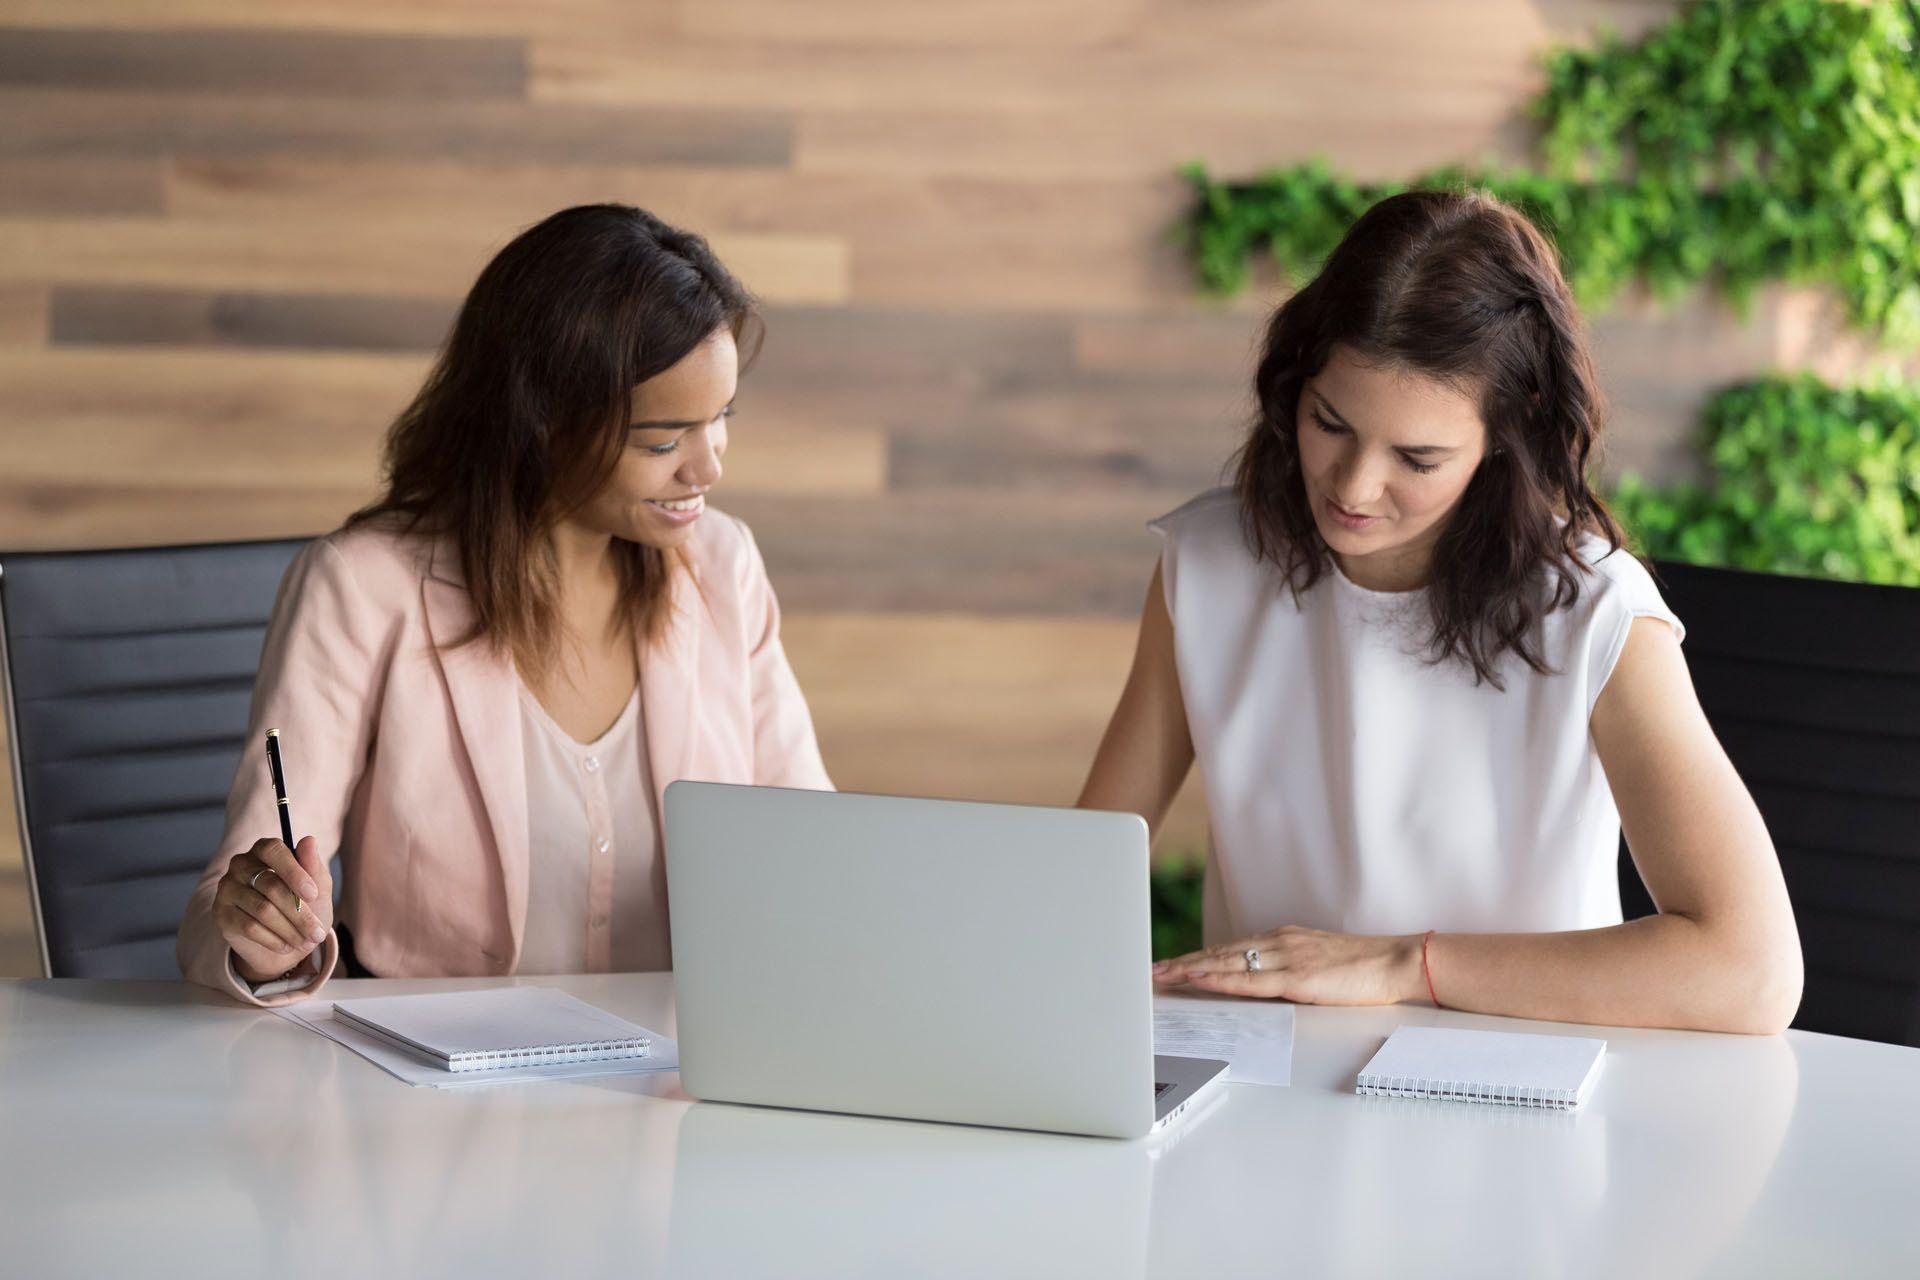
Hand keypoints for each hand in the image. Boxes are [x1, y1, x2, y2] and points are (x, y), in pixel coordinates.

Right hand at [214, 836, 333, 983]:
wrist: (286, 940)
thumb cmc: (303, 906)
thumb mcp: (317, 887)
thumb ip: (313, 866)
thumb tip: (308, 840)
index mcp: (264, 850)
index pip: (274, 851)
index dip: (294, 872)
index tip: (314, 894)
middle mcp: (241, 864)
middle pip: (270, 885)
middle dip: (300, 913)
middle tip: (318, 933)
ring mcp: (227, 888)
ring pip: (262, 910)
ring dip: (290, 930)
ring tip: (307, 942)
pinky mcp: (221, 913)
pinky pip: (249, 927)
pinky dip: (273, 939)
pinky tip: (287, 946)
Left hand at [1151, 925, 1424, 1005]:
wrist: (1396, 962)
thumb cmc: (1363, 968)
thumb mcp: (1318, 962)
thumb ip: (1290, 968)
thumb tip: (1266, 982)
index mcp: (1284, 939)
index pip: (1231, 948)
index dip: (1199, 956)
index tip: (1173, 963)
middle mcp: (1279, 942)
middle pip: (1221, 952)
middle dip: (1184, 962)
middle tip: (1153, 969)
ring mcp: (1287, 958)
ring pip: (1227, 962)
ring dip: (1191, 969)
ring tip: (1163, 975)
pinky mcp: (1297, 977)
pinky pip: (1250, 979)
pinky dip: (1219, 977)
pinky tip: (1198, 977)